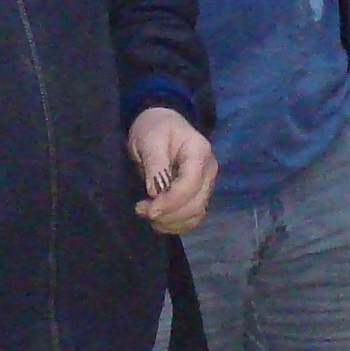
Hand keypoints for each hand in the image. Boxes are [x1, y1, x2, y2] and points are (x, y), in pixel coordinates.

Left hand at [129, 106, 215, 232]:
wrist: (160, 126)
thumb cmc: (154, 128)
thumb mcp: (149, 139)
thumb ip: (155, 164)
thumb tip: (155, 192)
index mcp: (199, 152)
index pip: (190, 184)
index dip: (170, 201)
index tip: (148, 209)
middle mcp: (209, 170)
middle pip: (195, 203)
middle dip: (167, 213)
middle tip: (140, 209)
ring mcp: (206, 184)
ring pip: (195, 214)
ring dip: (170, 222)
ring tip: (147, 213)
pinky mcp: (199, 194)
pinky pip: (192, 217)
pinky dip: (176, 224)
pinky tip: (158, 220)